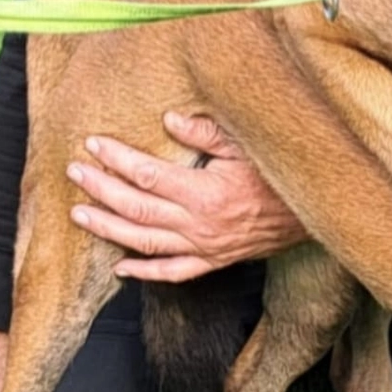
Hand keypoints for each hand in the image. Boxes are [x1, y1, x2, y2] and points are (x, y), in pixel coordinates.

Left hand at [68, 111, 305, 281]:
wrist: (316, 214)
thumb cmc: (282, 175)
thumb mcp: (248, 145)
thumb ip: (207, 133)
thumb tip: (170, 119)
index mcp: (207, 194)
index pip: (148, 176)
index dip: (117, 159)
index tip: (94, 144)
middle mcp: (201, 226)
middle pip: (137, 209)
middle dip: (101, 190)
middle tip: (75, 173)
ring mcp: (206, 248)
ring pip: (145, 243)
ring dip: (109, 229)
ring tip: (80, 214)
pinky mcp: (214, 261)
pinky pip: (174, 272)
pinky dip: (145, 272)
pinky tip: (121, 268)